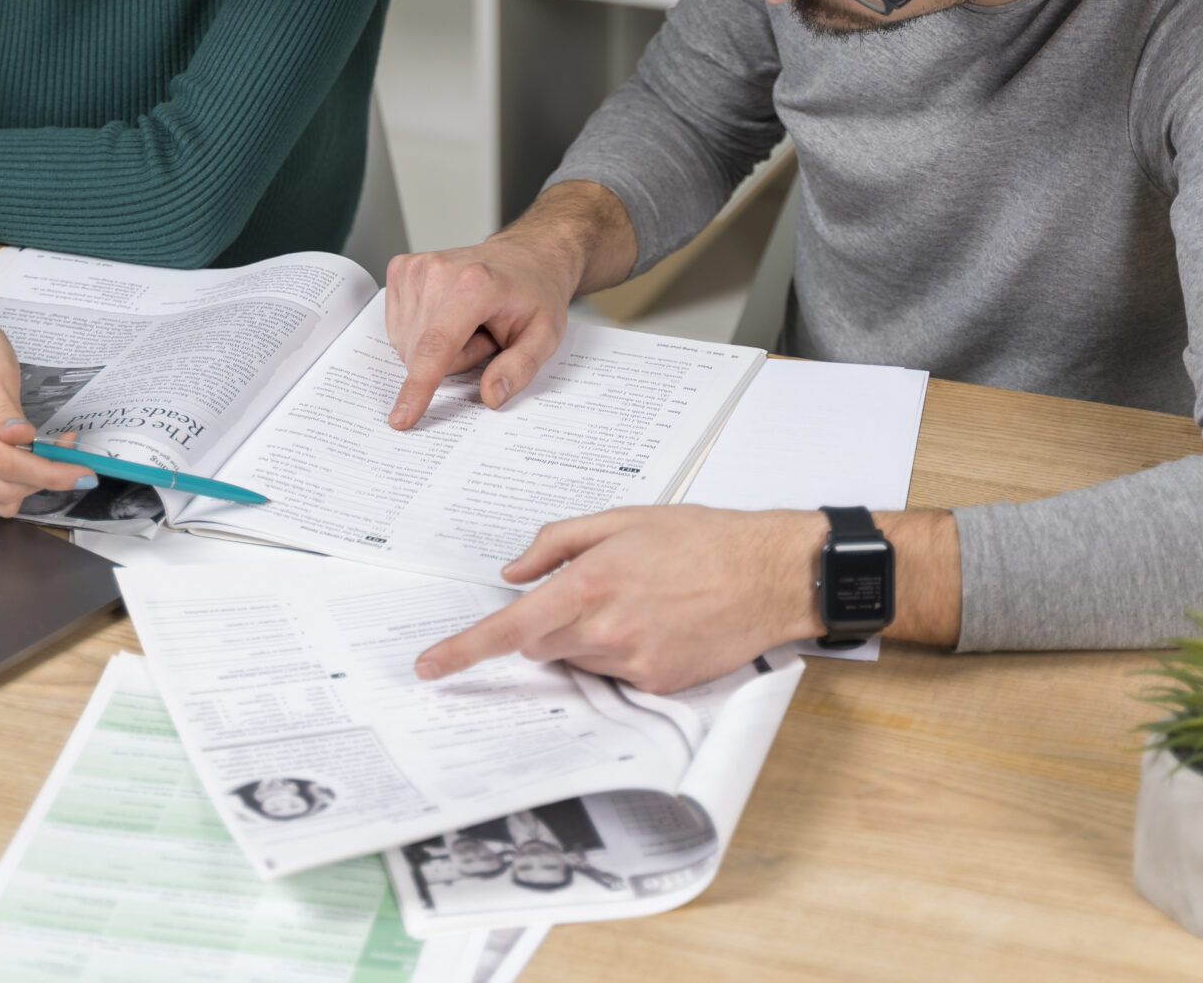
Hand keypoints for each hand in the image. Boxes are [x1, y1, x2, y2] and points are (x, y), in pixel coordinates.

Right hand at [0, 290, 95, 515]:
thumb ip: (8, 407)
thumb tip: (24, 440)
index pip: (3, 462)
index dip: (48, 473)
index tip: (84, 473)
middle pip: (0, 488)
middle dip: (44, 478)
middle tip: (70, 452)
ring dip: (29, 484)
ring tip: (45, 450)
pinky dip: (9, 485)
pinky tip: (21, 459)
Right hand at [381, 181, 636, 429]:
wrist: (525, 256)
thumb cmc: (535, 293)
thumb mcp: (546, 336)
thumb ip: (520, 369)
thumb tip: (491, 396)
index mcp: (474, 284)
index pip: (436, 347)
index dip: (418, 388)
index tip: (401, 418)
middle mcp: (437, 271)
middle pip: (422, 353)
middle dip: (455, 359)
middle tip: (486, 335)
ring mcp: (415, 267)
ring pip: (407, 345)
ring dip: (438, 346)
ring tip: (470, 322)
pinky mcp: (401, 269)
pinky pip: (399, 329)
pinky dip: (423, 332)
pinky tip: (448, 313)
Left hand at [413, 506, 963, 692]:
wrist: (771, 574)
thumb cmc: (702, 538)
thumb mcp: (623, 519)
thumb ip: (559, 542)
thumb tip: (513, 570)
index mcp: (591, 584)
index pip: (510, 629)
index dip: (464, 650)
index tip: (431, 665)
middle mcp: (606, 630)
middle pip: (539, 645)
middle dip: (544, 624)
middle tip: (587, 590)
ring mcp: (633, 662)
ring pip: (576, 660)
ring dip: (584, 636)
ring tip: (636, 600)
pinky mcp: (658, 683)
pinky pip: (614, 673)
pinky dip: (619, 650)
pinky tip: (658, 620)